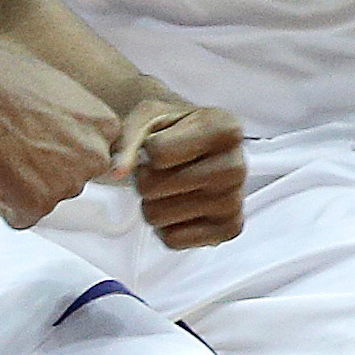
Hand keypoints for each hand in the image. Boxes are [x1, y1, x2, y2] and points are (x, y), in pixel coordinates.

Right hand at [0, 39, 123, 226]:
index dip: (61, 150)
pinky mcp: (36, 203)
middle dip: (45, 170)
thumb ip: (72, 118)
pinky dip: (4, 202)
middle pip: (72, 178)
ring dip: (24, 185)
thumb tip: (64, 132)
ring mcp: (67, 183)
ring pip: (47, 197)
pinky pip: (21, 216)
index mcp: (104, 125)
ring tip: (0, 153)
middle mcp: (93, 156)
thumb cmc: (1, 76)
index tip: (42, 141)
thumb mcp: (58, 87)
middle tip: (16, 148)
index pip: (93, 154)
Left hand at [115, 94, 246, 248]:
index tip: (160, 143)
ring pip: (157, 216)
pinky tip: (180, 206)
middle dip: (145, 178)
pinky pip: (172, 239)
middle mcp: (236, 166)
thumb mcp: (148, 115)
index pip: (157, 152)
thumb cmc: (176, 131)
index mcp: (224, 129)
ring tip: (169, 187)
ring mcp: (234, 202)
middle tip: (160, 170)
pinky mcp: (228, 230)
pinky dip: (167, 226)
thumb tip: (117, 172)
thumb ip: (127, 139)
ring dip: (153, 203)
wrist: (201, 148)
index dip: (145, 149)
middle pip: (152, 187)